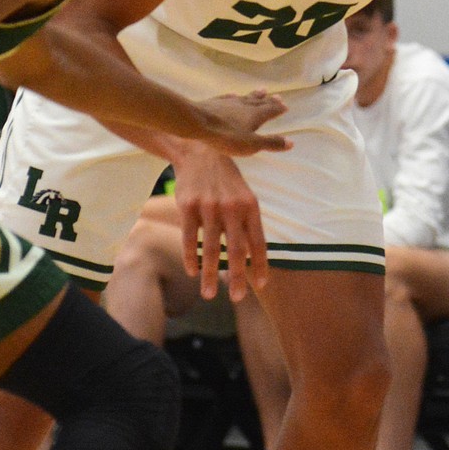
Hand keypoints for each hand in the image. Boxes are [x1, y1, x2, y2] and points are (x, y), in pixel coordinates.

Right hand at [173, 146, 267, 302]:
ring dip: (209, 274)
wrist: (200, 151)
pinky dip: (190, 257)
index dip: (260, 265)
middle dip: (237, 277)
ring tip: (209, 294)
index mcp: (250, 205)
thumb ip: (249, 223)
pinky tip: (192, 272)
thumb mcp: (245, 195)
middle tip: (237, 298)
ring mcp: (209, 207)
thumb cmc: (226, 179)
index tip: (261, 285)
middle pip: (236, 249)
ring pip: (210, 248)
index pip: (258, 242)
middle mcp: (231, 207)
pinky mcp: (188, 206)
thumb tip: (252, 255)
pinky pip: (189, 238)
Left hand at [196, 90, 290, 155]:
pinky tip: (234, 96)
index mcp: (256, 115)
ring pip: (246, 97)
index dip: (278, 109)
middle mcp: (245, 105)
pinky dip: (236, 97)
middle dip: (270, 101)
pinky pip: (230, 98)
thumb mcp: (252, 145)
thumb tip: (291, 142)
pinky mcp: (216, 102)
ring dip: (255, 95)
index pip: (271, 111)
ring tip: (262, 90)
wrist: (198, 122)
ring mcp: (230, 102)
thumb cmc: (227, 136)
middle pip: (260, 102)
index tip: (285, 106)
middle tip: (278, 96)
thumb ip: (270, 143)